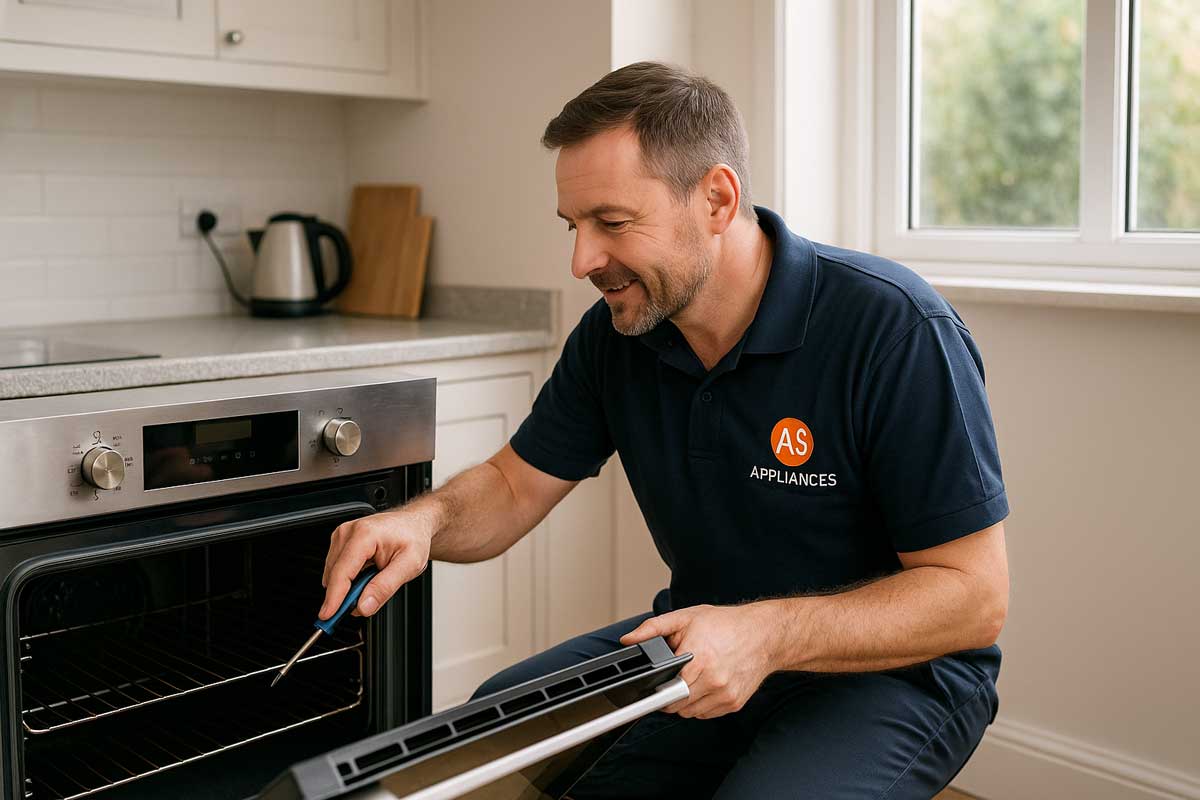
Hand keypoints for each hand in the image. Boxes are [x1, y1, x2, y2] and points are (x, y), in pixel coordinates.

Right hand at [320, 508, 432, 619]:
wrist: (414, 524)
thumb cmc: (413, 538)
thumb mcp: (409, 565)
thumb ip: (385, 587)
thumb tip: (364, 606)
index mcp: (365, 534)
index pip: (342, 572)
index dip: (334, 597)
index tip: (327, 616)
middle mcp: (348, 532)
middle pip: (335, 575)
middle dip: (346, 595)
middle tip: (369, 602)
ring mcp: (342, 535)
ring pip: (334, 574)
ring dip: (349, 586)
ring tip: (375, 578)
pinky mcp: (340, 541)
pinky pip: (337, 568)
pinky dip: (350, 578)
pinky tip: (367, 573)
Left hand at [620, 602, 776, 719]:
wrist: (764, 634)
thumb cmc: (725, 624)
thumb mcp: (685, 617)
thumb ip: (653, 629)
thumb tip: (628, 640)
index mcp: (699, 658)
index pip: (665, 689)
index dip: (656, 688)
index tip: (654, 685)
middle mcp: (713, 679)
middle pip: (676, 704)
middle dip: (669, 693)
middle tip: (674, 677)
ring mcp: (725, 694)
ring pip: (690, 712)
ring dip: (685, 700)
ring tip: (691, 678)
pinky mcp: (734, 703)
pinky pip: (706, 713)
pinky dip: (700, 703)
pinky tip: (704, 685)